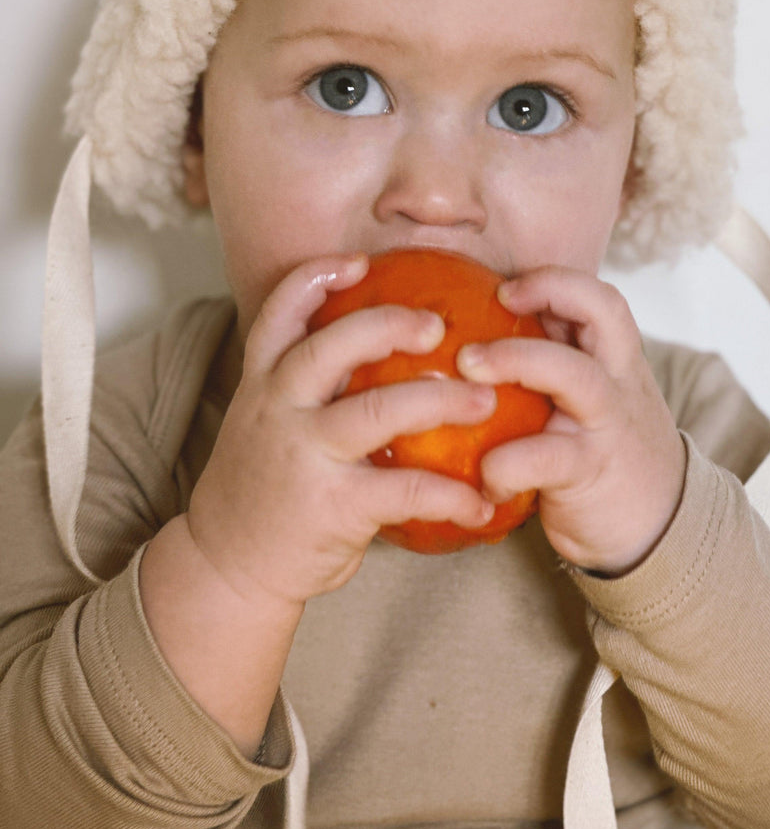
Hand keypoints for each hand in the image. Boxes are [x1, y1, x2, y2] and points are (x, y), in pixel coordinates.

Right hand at [185, 254, 497, 613]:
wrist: (226, 567)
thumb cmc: (267, 485)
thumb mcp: (268, 420)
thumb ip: (310, 384)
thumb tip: (383, 340)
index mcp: (263, 383)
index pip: (279, 314)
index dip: (316, 279)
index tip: (360, 262)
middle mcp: (278, 409)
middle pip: (329, 348)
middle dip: (388, 325)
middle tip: (439, 324)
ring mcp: (303, 456)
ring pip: (375, 411)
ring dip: (439, 399)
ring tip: (485, 399)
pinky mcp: (332, 506)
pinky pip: (402, 490)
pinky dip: (449, 493)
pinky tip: (480, 500)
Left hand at [457, 267, 685, 574]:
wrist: (659, 528)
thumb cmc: (604, 451)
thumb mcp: (590, 398)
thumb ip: (552, 363)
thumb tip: (478, 326)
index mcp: (614, 359)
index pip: (599, 297)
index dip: (553, 281)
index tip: (503, 288)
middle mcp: (617, 381)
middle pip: (601, 314)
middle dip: (541, 299)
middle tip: (485, 312)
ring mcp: (607, 423)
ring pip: (575, 374)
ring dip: (516, 361)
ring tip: (467, 369)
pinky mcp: (590, 471)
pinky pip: (545, 457)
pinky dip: (503, 464)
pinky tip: (481, 477)